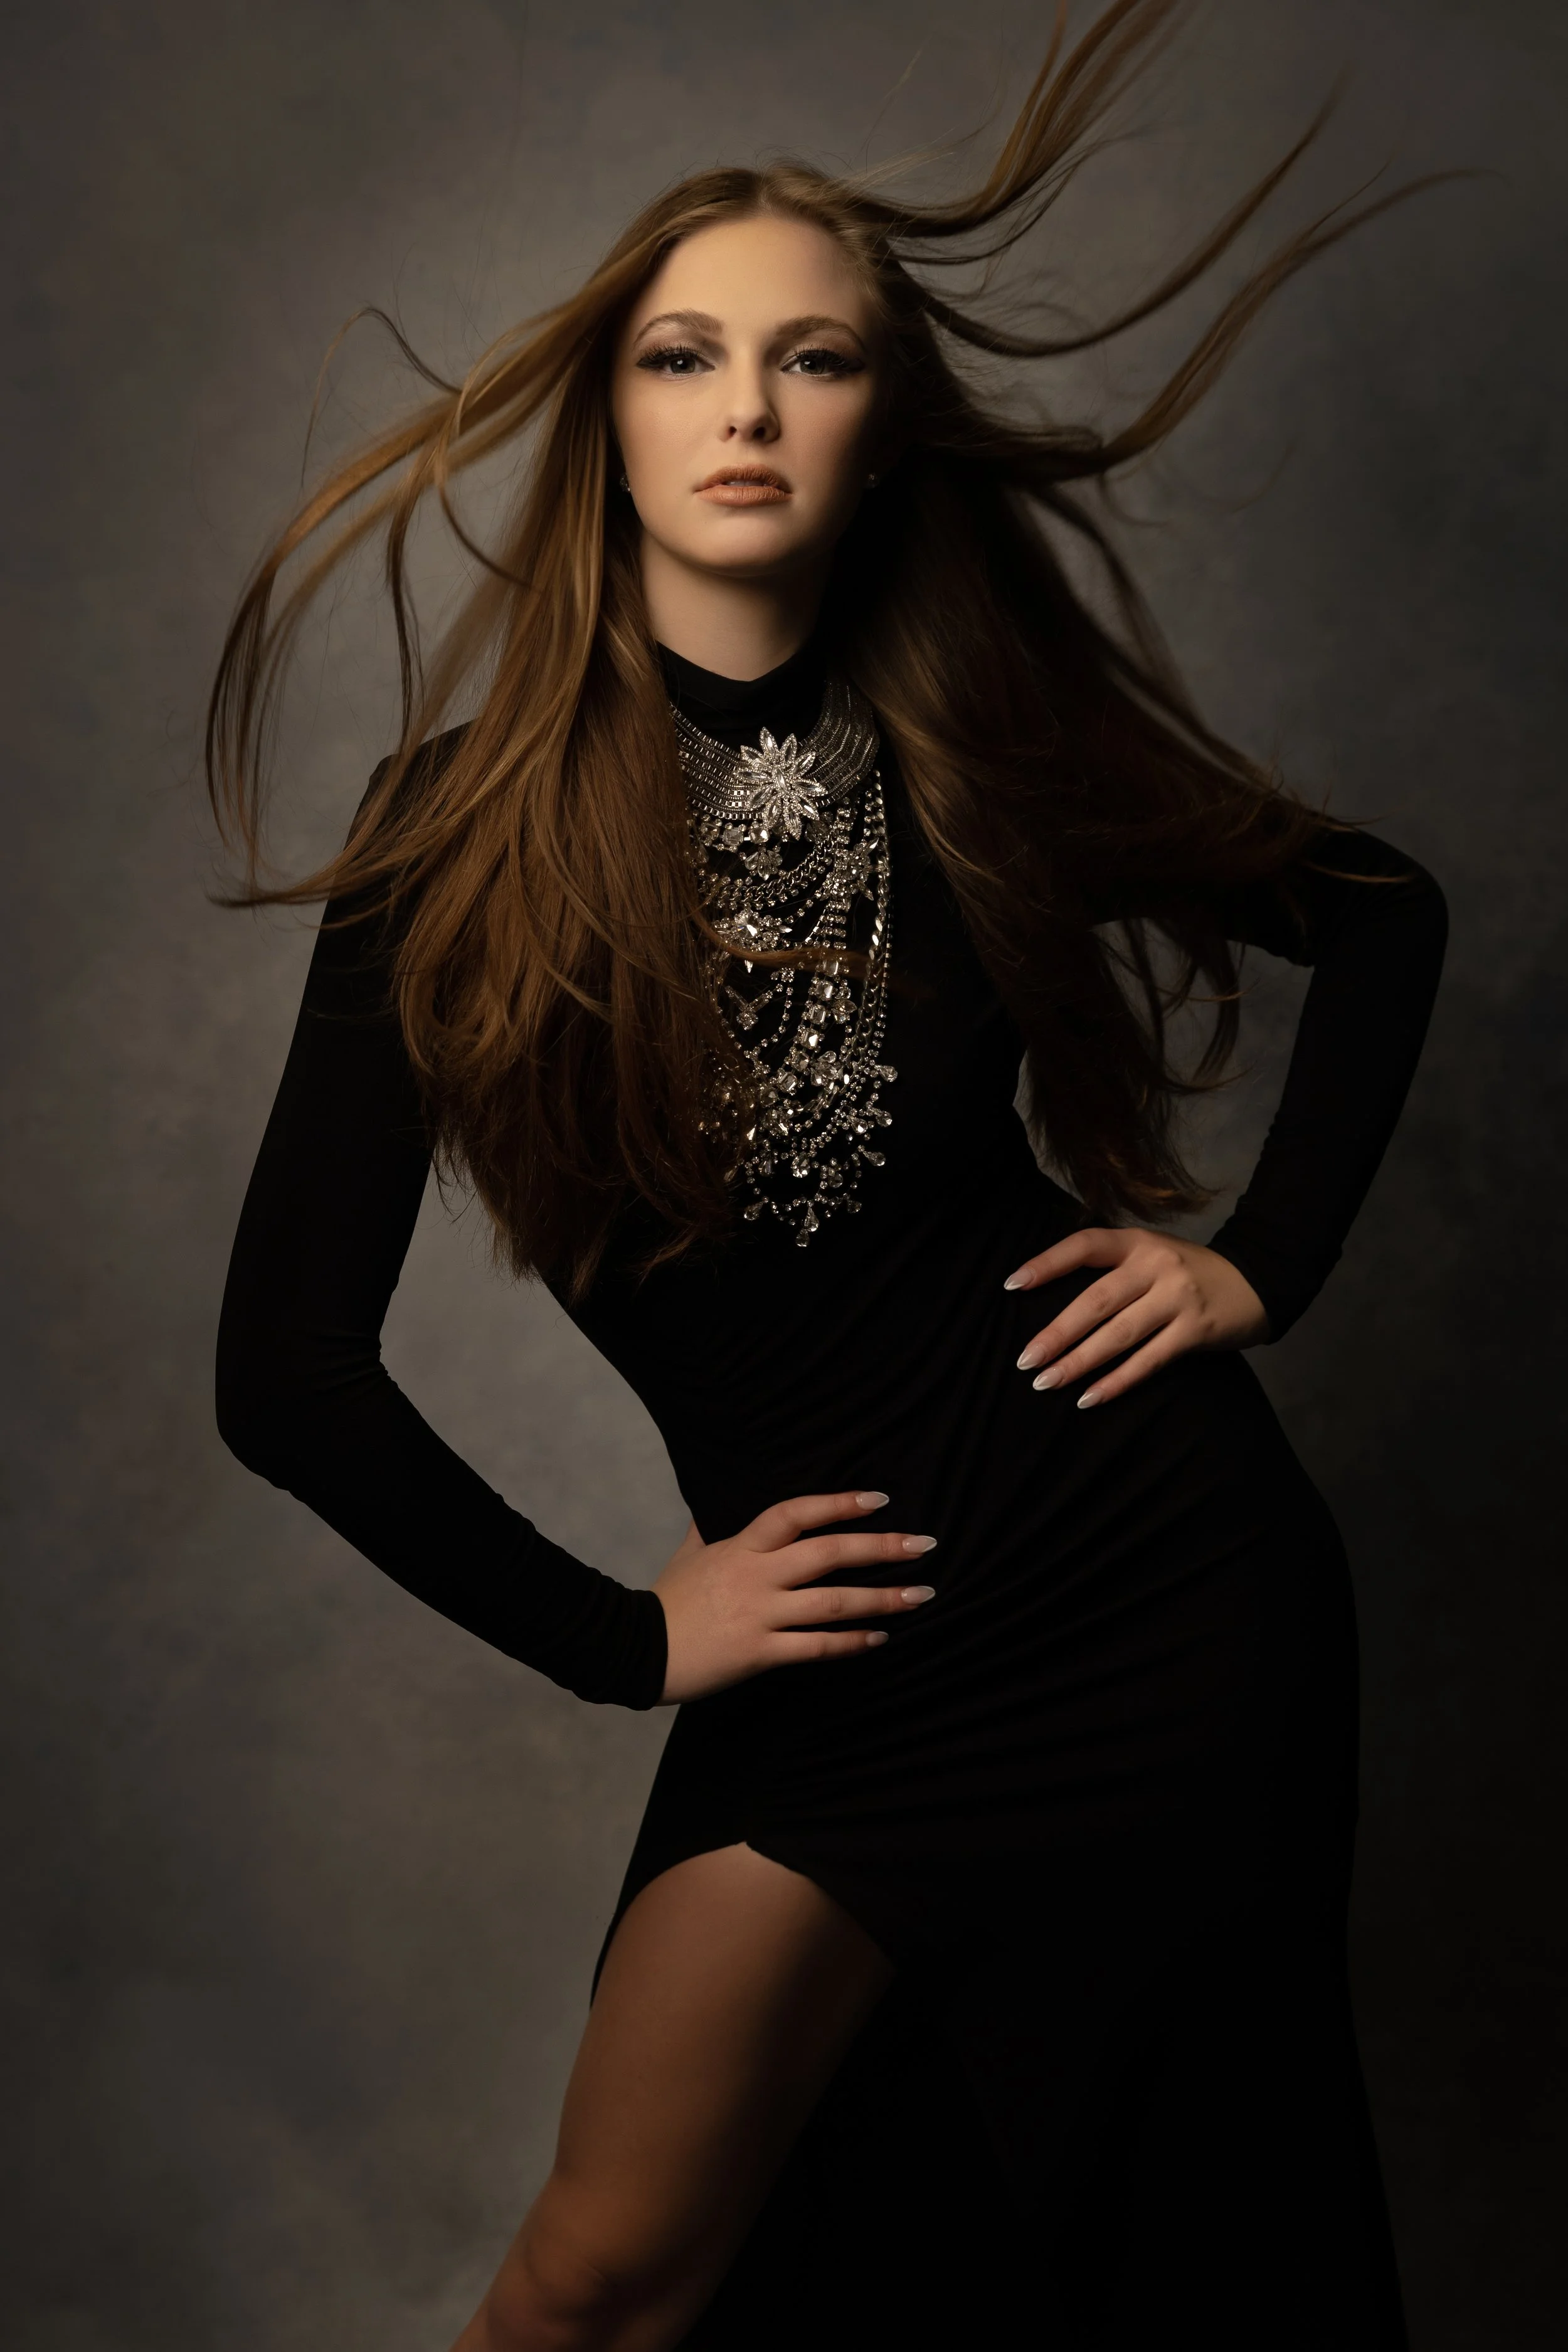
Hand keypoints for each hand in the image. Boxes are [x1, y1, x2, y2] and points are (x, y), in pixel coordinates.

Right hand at [653, 1491, 937, 1703]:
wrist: (635, 1649)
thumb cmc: (666, 1600)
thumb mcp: (689, 1554)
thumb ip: (711, 1529)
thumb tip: (716, 1506)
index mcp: (740, 1546)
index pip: (795, 1513)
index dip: (838, 1503)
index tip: (880, 1500)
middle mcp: (755, 1576)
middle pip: (826, 1552)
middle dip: (880, 1548)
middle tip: (924, 1544)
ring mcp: (759, 1614)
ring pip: (831, 1602)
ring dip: (881, 1598)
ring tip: (921, 1595)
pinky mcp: (758, 1652)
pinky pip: (815, 1647)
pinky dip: (851, 1643)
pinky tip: (880, 1638)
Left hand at [1006, 1227, 1268, 1408]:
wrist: (1257, 1280)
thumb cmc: (1188, 1273)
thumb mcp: (1151, 1255)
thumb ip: (1112, 1270)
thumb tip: (1052, 1305)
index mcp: (1138, 1242)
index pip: (1084, 1246)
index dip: (1047, 1263)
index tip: (1012, 1285)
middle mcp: (1156, 1265)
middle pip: (1096, 1301)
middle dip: (1057, 1333)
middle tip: (1026, 1360)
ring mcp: (1178, 1298)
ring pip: (1119, 1334)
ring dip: (1080, 1362)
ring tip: (1047, 1382)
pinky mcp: (1196, 1330)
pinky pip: (1149, 1361)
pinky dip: (1117, 1382)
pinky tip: (1090, 1398)